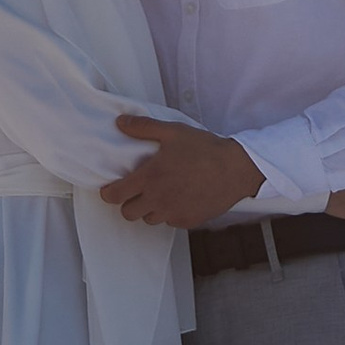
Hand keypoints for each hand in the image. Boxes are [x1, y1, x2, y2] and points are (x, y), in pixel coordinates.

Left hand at [101, 113, 264, 227]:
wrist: (235, 169)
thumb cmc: (204, 148)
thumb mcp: (173, 131)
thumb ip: (143, 127)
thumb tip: (120, 122)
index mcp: (149, 178)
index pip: (115, 195)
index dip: (109, 193)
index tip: (111, 189)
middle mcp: (158, 200)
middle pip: (128, 213)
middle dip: (128, 203)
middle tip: (136, 192)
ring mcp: (173, 213)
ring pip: (148, 219)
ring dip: (149, 209)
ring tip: (159, 195)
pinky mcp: (188, 221)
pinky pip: (170, 222)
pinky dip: (170, 213)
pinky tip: (179, 199)